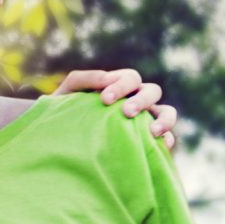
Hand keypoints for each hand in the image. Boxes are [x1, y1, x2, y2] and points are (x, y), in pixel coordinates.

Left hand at [52, 67, 177, 148]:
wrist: (56, 138)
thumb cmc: (63, 112)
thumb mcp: (67, 93)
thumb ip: (84, 79)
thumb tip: (108, 79)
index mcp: (120, 86)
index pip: (130, 78)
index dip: (121, 86)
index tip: (104, 99)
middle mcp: (136, 100)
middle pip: (152, 91)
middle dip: (141, 100)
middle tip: (126, 112)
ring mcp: (145, 120)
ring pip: (166, 112)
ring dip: (164, 119)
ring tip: (152, 131)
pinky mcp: (147, 140)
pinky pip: (166, 138)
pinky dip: (167, 140)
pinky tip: (160, 144)